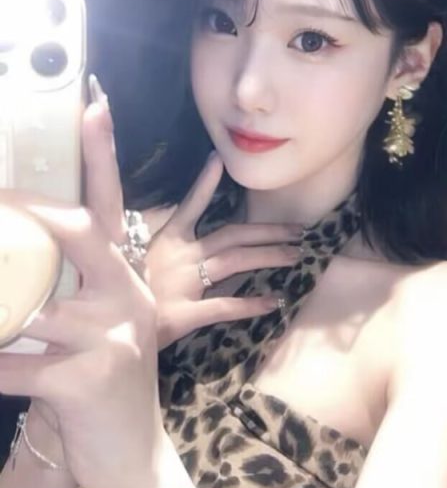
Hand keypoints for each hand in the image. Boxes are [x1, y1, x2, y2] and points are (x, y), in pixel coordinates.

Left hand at [0, 96, 160, 487]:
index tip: (91, 104)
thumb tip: (23, 254)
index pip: (111, 205)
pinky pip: (17, 365)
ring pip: (34, 307)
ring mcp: (111, 338)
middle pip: (82, 234)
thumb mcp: (100, 327)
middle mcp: (126, 298)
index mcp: (125, 279)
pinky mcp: (88, 381)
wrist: (135, 458)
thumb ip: (70, 287)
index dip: (102, 153)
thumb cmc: (103, 384)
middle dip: (30, 214)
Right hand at [143, 152, 303, 350]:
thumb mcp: (140, 263)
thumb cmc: (126, 296)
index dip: (205, 182)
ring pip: (234, 261)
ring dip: (268, 256)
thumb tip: (192, 245)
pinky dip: (250, 304)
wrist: (107, 328)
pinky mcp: (184, 312)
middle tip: (298, 231)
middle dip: (267, 230)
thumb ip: (165, 252)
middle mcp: (179, 256)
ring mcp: (183, 282)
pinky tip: (274, 302)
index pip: (190, 205)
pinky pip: (224, 306)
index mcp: (168, 241)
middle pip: (231, 234)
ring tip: (295, 256)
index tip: (218, 159)